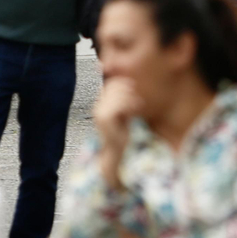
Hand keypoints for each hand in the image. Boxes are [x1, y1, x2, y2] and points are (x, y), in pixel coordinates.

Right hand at [93, 76, 142, 190]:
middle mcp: (98, 107)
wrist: (116, 153)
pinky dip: (128, 105)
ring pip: (116, 93)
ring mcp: (99, 113)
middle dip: (128, 90)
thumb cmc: (122, 134)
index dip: (125, 85)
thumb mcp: (124, 114)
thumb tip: (131, 84)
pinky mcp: (104, 119)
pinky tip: (135, 110)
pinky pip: (117, 105)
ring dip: (130, 97)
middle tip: (138, 101)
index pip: (112, 84)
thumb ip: (124, 100)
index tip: (135, 93)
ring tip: (138, 105)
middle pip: (114, 86)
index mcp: (101, 105)